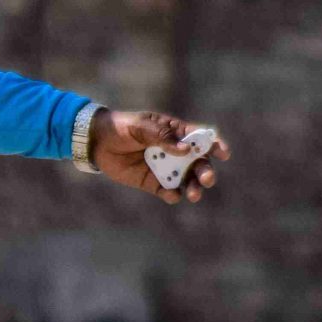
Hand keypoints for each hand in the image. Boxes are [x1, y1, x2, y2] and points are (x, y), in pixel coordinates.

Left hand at [90, 107, 229, 204]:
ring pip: (186, 180)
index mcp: (176, 133)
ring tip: (194, 194)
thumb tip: (185, 150)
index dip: (214, 145)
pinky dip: (172, 195)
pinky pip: (167, 191)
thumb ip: (162, 137)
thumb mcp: (141, 126)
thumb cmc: (122, 127)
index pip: (201, 138)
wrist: (98, 142)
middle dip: (205, 171)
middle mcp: (176, 152)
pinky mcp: (153, 183)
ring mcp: (165, 168)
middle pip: (198, 163)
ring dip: (193, 187)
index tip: (223, 153)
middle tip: (207, 179)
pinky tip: (171, 195)